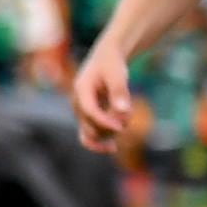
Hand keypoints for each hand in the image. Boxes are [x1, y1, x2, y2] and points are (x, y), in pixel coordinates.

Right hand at [67, 40, 142, 154]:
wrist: (105, 59)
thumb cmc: (112, 64)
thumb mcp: (117, 73)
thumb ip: (119, 91)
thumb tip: (123, 111)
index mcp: (81, 90)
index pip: (90, 112)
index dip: (105, 122)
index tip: (122, 127)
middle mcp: (77, 103)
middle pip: (90, 126)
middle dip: (111, 127)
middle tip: (129, 117)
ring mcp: (80, 112)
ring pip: (92, 133)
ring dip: (110, 133)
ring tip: (126, 120)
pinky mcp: (87, 117)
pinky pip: (88, 136)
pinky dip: (100, 142)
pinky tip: (113, 147)